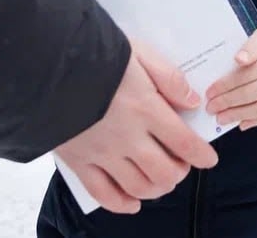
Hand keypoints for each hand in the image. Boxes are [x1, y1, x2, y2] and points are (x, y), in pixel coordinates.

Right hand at [54, 39, 218, 212]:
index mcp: (146, 109)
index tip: (209, 159)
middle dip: (179, 173)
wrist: (46, 65)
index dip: (201, 155)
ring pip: (138, 186)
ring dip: (156, 189)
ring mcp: (102, 153)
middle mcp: (128, 137)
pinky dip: (121, 204)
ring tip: (161, 180)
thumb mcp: (140, 53)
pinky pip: (103, 193)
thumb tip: (192, 102)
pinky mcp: (79, 162)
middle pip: (164, 172)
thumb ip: (169, 78)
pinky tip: (133, 202)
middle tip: (181, 165)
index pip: (184, 142)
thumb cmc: (96, 54)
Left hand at [204, 22, 256, 130]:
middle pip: (251, 95)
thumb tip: (238, 60)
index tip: (209, 93)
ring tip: (222, 118)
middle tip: (211, 109)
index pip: (244, 77)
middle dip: (227, 104)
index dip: (224, 87)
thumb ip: (252, 45)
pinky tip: (243, 123)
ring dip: (239, 116)